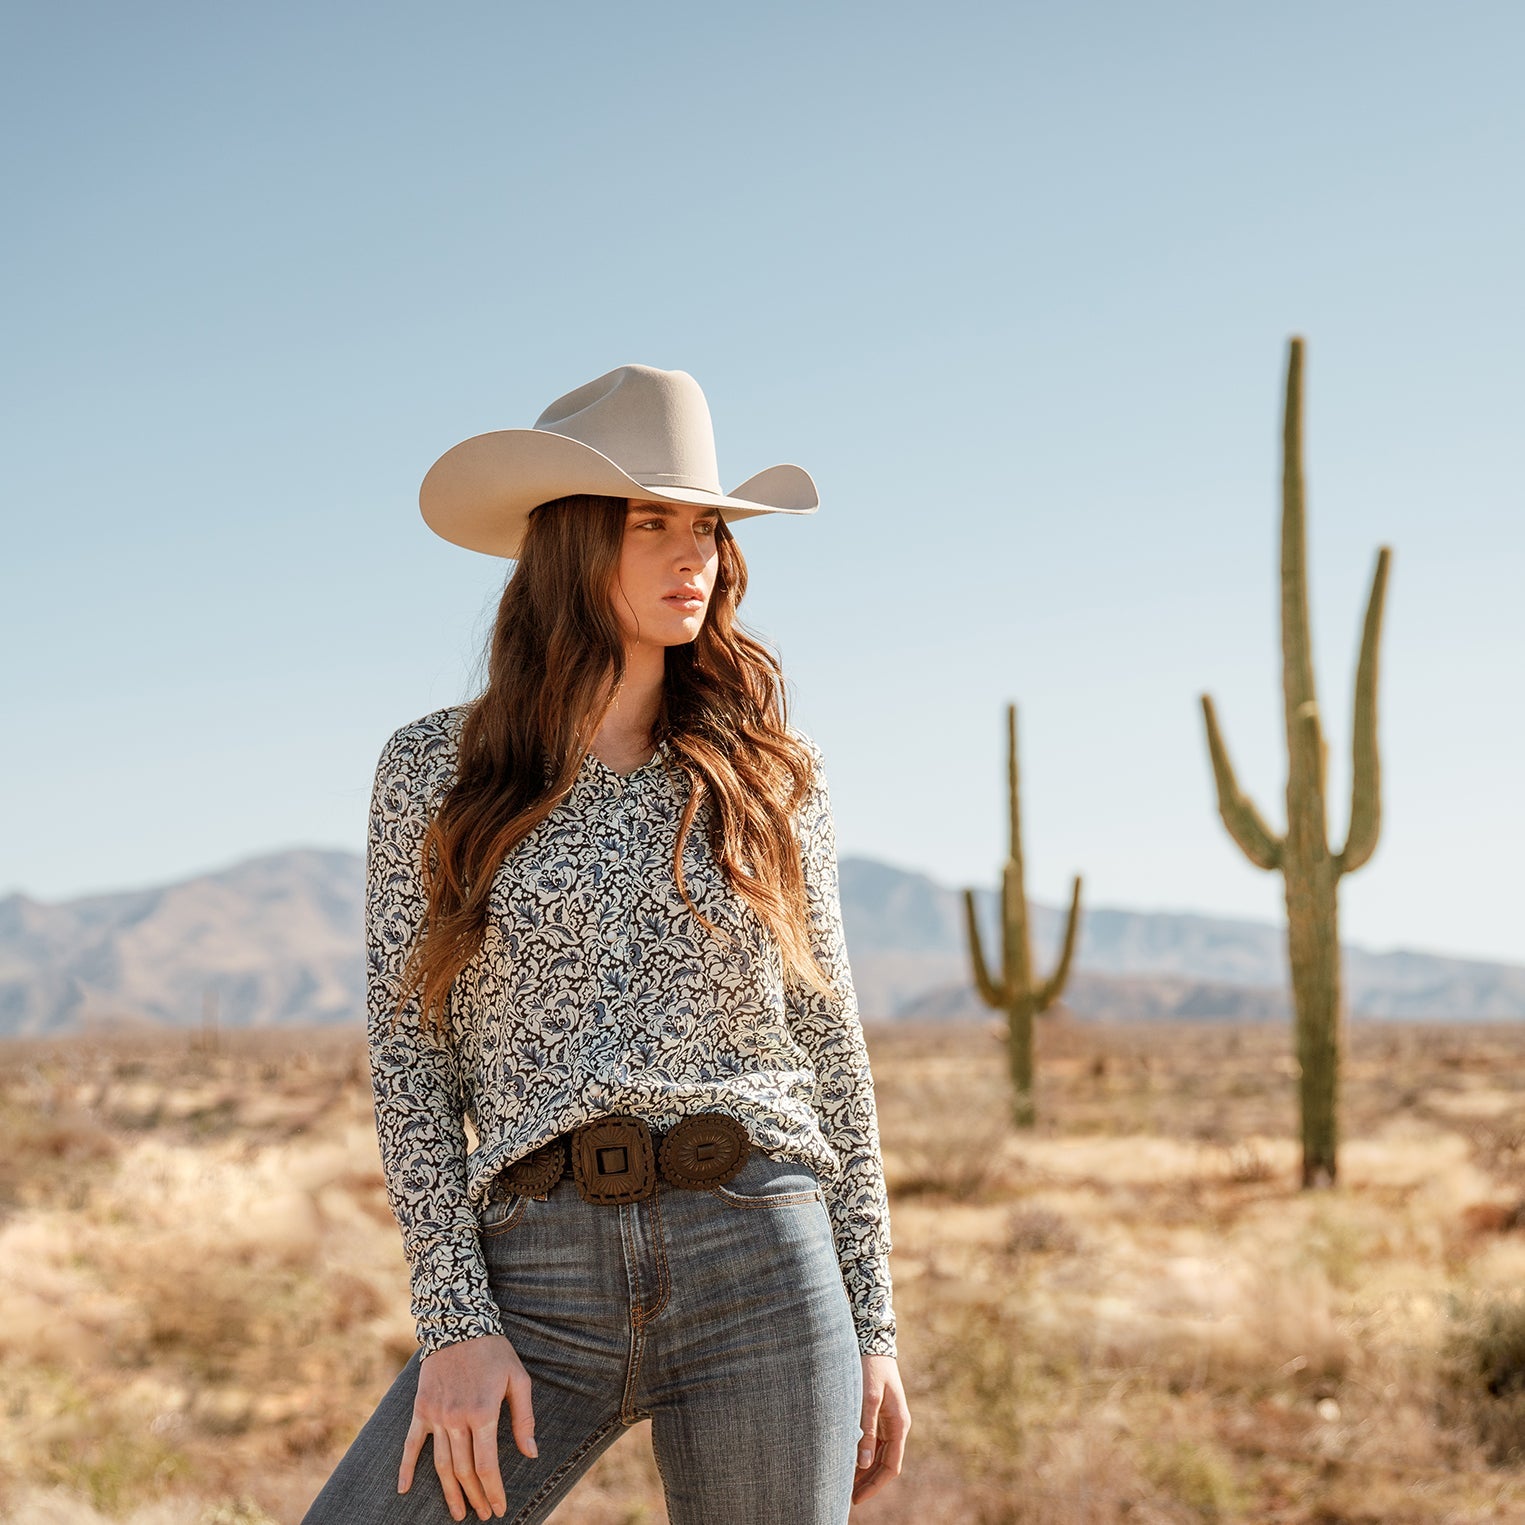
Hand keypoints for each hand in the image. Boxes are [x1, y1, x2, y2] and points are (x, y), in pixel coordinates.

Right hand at [398, 1333, 537, 1522]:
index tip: (499, 1508)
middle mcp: (456, 1419)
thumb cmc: (493, 1351)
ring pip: (441, 1464)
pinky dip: (406, 1468)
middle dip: (475, 1496)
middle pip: (464, 1470)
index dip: (493, 1489)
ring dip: (450, 1492)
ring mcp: (435, 1415)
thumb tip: (532, 1453)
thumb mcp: (518, 1379)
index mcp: (483, 1413)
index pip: (487, 1465)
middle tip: (483, 1514)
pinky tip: (404, 1489)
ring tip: (459, 1513)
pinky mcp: (421, 1409)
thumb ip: (523, 1418)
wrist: (458, 1322)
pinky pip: (411, 1444)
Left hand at [852, 1352, 909, 1503]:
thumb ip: (866, 1429)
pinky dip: (863, 1455)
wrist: (873, 1341)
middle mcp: (897, 1426)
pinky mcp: (880, 1414)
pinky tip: (848, 1461)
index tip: (856, 1499)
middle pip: (885, 1464)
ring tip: (844, 1483)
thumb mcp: (868, 1399)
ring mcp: (889, 1421)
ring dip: (864, 1470)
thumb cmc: (871, 1368)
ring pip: (879, 1455)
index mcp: (899, 1425)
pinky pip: (874, 1442)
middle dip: (868, 1482)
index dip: (874, 1486)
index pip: (890, 1467)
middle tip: (846, 1497)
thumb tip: (863, 1462)